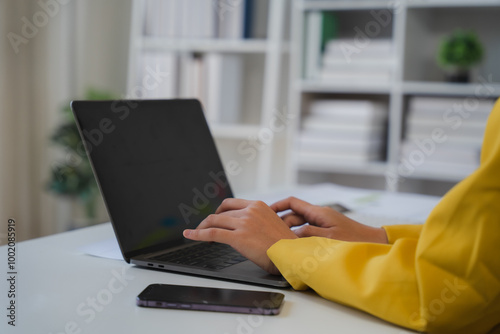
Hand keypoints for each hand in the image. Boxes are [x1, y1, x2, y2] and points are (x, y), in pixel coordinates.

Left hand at [183, 199, 297, 274]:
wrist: (291, 255)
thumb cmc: (284, 246)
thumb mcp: (273, 224)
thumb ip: (258, 221)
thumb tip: (245, 228)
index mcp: (258, 205)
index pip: (232, 204)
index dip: (220, 211)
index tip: (215, 217)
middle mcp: (250, 211)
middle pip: (221, 213)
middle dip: (210, 221)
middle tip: (204, 228)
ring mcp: (243, 223)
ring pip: (215, 221)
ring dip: (202, 227)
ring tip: (196, 233)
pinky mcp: (238, 237)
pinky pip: (212, 233)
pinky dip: (197, 234)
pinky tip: (189, 235)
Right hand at [271, 197, 387, 243]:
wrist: (374, 243)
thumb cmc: (355, 241)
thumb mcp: (328, 238)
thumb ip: (308, 234)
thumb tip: (292, 234)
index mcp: (319, 212)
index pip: (292, 202)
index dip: (277, 206)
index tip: (265, 212)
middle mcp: (319, 215)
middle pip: (294, 215)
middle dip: (281, 223)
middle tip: (270, 234)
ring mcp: (323, 223)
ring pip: (300, 225)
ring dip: (291, 232)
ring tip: (280, 242)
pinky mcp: (327, 231)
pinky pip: (307, 232)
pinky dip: (299, 237)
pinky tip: (296, 247)